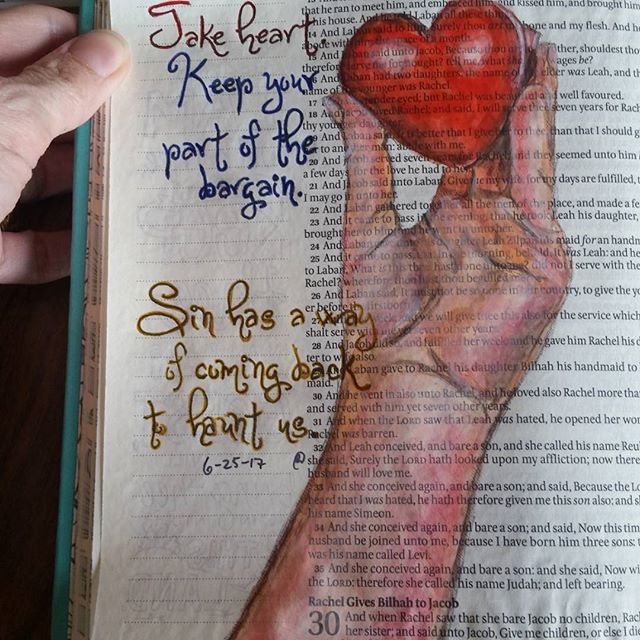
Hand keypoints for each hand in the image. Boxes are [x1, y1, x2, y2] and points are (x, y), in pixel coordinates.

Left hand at [0, 5, 129, 283]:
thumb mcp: (5, 121)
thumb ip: (61, 88)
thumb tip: (113, 50)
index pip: (35, 33)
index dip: (89, 42)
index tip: (142, 61)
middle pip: (42, 113)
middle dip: (96, 122)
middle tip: (153, 126)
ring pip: (34, 179)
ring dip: (84, 188)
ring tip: (138, 186)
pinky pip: (21, 243)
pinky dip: (56, 250)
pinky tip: (95, 248)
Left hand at [231, 43, 568, 638]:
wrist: (406, 392)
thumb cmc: (382, 325)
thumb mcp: (368, 225)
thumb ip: (366, 159)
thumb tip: (345, 96)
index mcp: (454, 219)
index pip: (468, 144)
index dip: (463, 97)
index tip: (449, 51)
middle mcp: (491, 223)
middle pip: (503, 138)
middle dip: (500, 83)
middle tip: (486, 25)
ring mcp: (521, 240)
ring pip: (529, 149)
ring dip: (526, 90)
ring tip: (515, 33)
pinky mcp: (546, 263)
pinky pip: (539, 180)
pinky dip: (536, 127)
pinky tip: (529, 78)